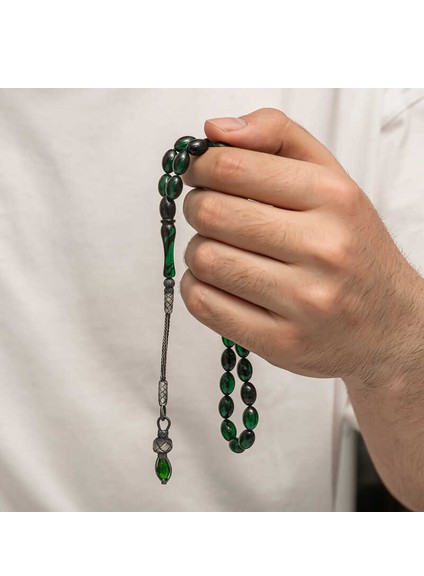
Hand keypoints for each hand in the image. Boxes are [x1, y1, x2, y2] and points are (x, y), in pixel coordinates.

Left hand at [180, 108, 423, 388]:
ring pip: (204, 259)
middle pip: (211, 213)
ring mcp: (303, 302)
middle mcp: (323, 249)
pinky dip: (197, 287)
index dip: (201, 168)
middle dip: (198, 208)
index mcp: (333, 198)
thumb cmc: (351, 245)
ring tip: (221, 250)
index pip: (233, 168)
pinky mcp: (283, 343)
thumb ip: (277, 136)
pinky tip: (219, 282)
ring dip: (198, 250)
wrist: (390, 324)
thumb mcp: (331, 178)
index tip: (201, 175)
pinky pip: (204, 305)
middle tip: (211, 213)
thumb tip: (215, 130)